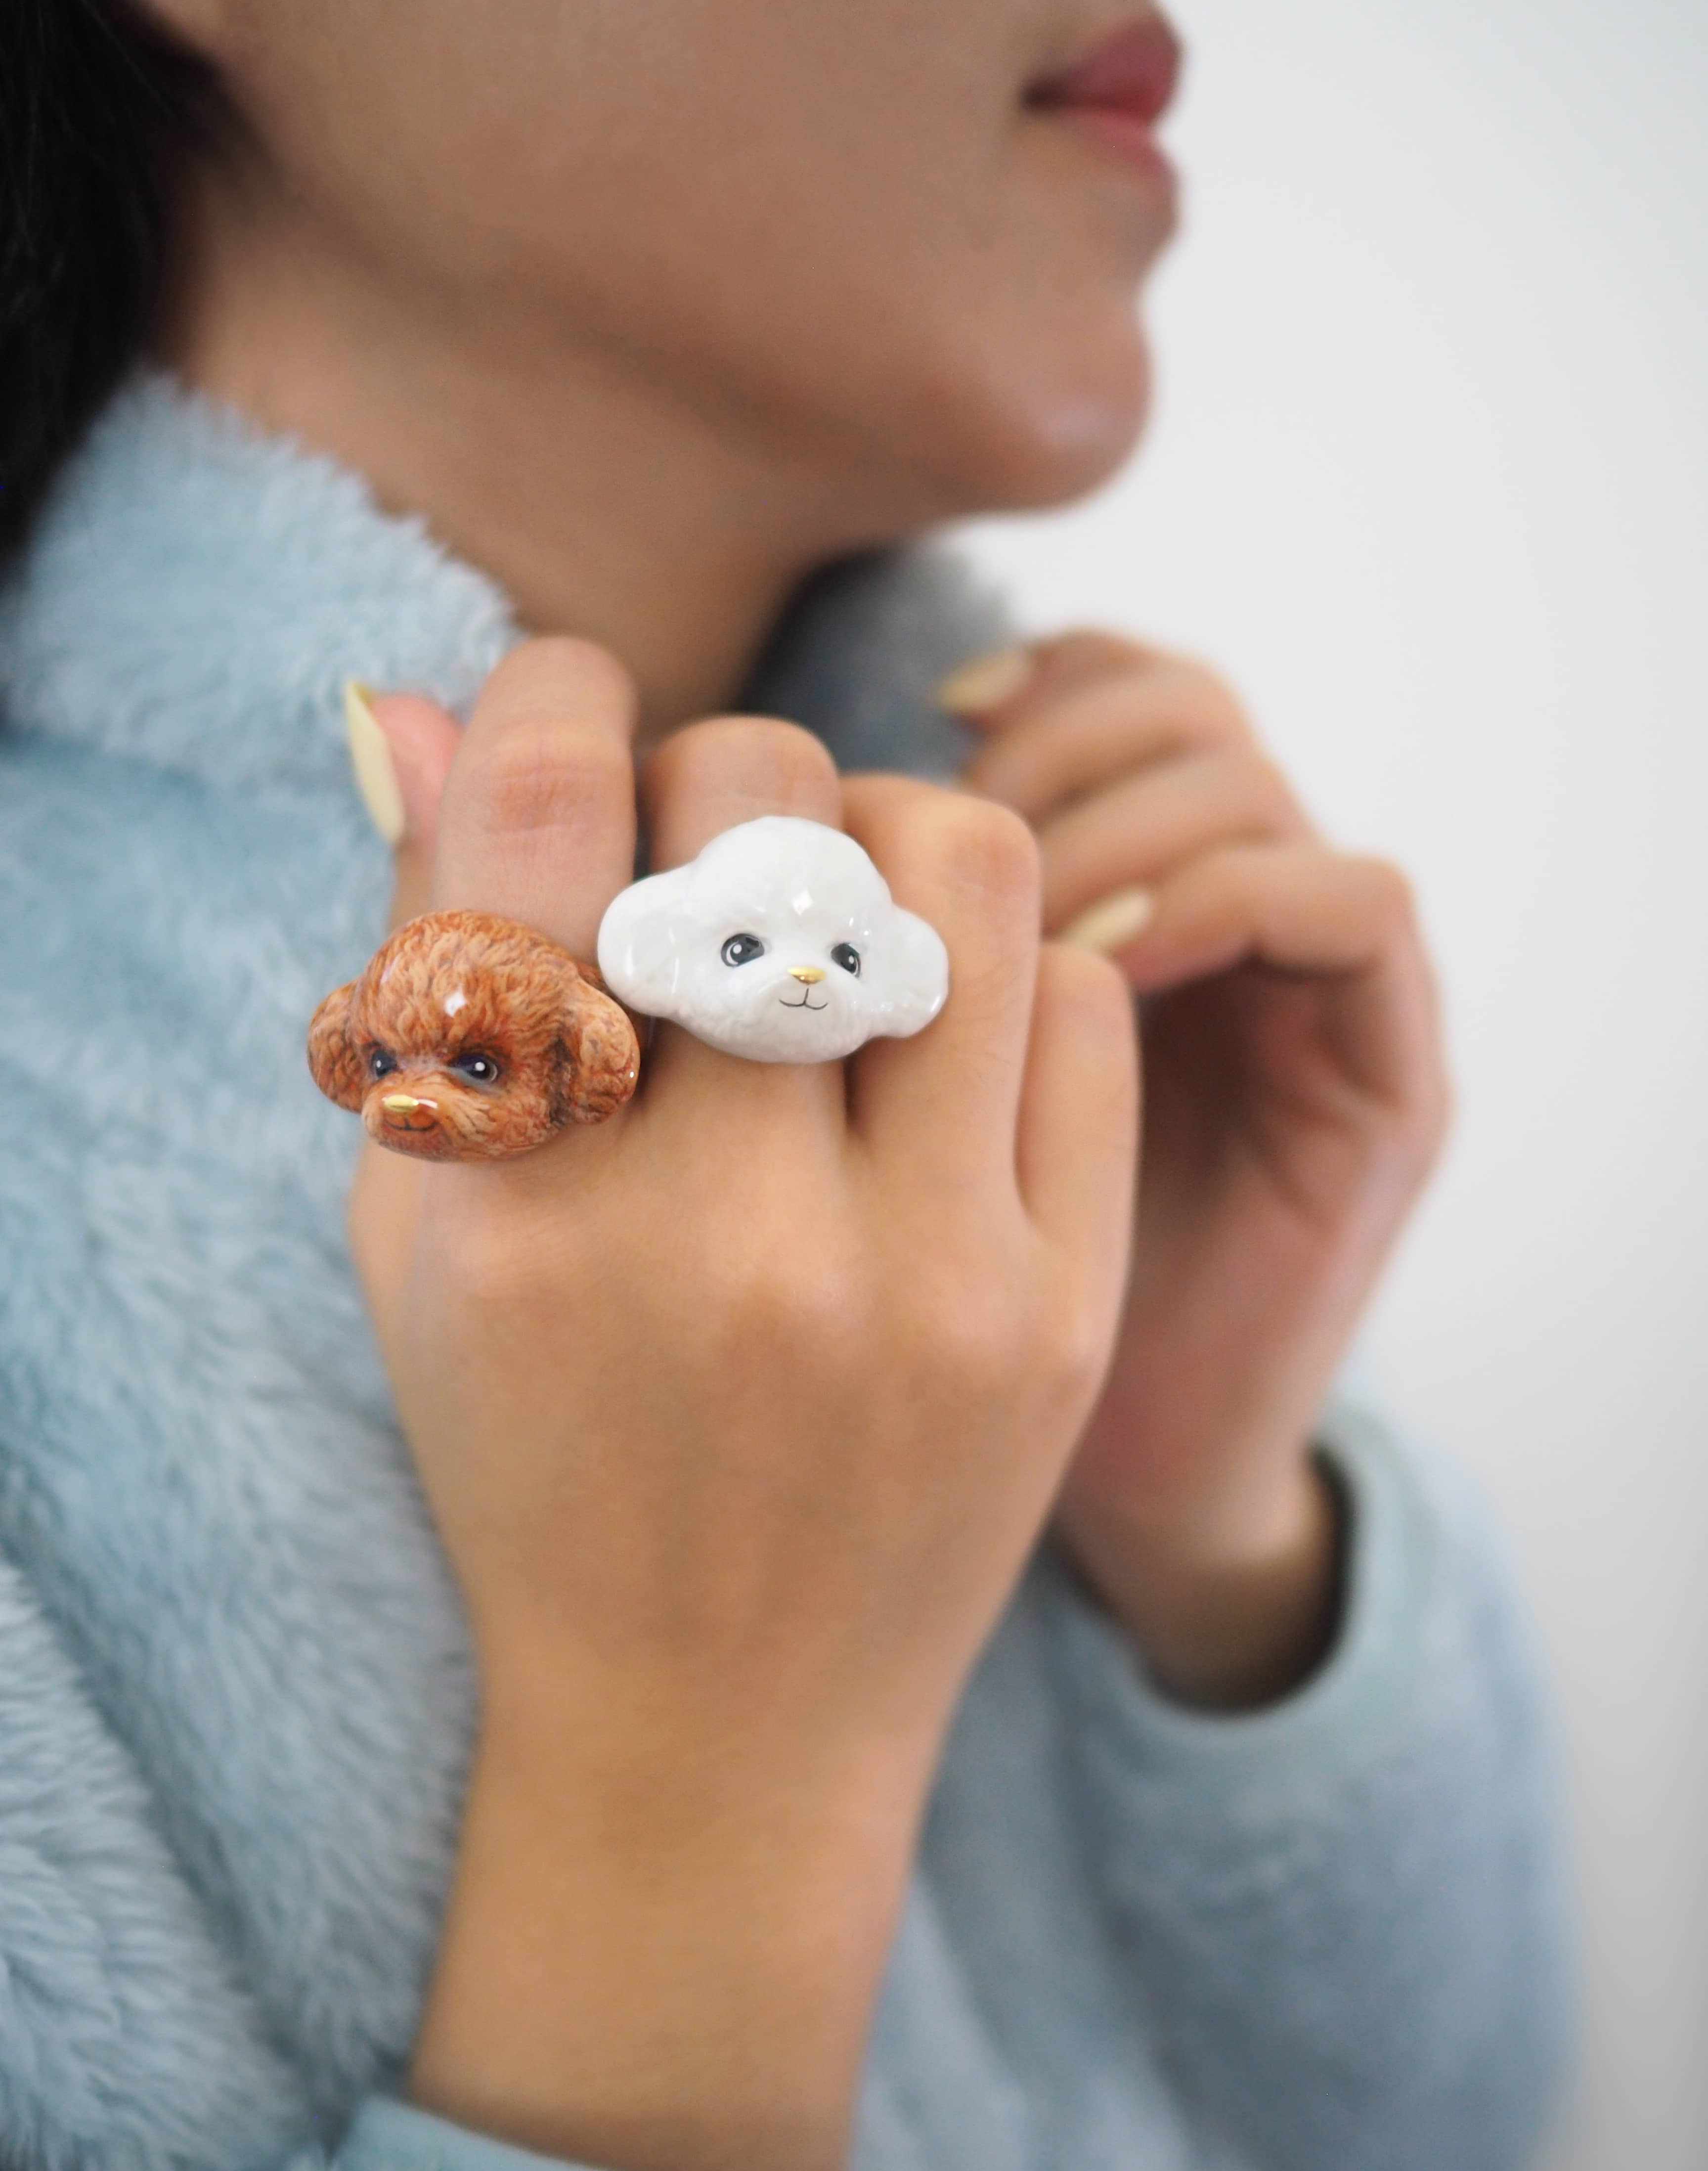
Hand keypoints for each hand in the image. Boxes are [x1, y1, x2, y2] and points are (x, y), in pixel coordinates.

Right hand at [346, 642, 1137, 2170]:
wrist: (717, 1731)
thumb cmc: (541, 1462)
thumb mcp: (422, 1250)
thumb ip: (432, 982)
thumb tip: (435, 711)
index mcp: (521, 1220)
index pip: (539, 818)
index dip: (549, 700)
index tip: (568, 721)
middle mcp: (728, 1242)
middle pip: (770, 803)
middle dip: (726, 772)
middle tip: (713, 853)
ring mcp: (924, 1283)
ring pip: (967, 866)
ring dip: (891, 840)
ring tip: (847, 926)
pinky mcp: (1062, 1314)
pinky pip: (1083, 1008)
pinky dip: (1006, 976)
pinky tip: (942, 1050)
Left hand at [952, 635, 1449, 1709]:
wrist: (1126, 1481)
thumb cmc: (952, 1314)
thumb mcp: (883, 1116)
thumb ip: (852, 963)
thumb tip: (726, 814)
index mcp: (1111, 908)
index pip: (1099, 693)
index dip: (1017, 689)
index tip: (913, 742)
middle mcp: (1225, 921)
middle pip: (1171, 705)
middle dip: (1048, 747)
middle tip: (942, 843)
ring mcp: (1316, 994)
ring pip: (1246, 780)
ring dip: (1116, 819)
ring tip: (1008, 921)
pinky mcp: (1392, 1078)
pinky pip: (1350, 904)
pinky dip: (1225, 899)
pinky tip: (1107, 963)